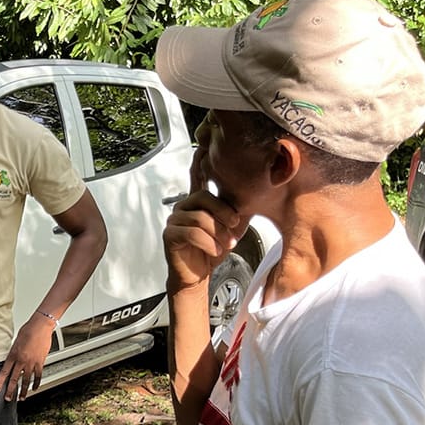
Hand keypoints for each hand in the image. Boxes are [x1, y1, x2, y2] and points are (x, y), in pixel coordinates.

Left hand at [0, 314, 56, 400]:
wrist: (40, 326)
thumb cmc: (28, 331)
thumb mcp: (16, 342)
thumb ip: (14, 353)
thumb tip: (13, 361)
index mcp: (13, 355)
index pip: (4, 372)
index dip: (0, 382)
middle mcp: (21, 360)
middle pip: (14, 379)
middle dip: (10, 390)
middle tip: (8, 399)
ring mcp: (31, 362)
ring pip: (26, 380)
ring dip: (23, 391)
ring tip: (21, 398)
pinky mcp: (40, 362)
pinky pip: (38, 376)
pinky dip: (36, 383)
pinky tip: (34, 388)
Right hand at [163, 150, 245, 290]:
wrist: (198, 276)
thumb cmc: (211, 252)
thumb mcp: (231, 229)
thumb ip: (237, 212)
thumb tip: (254, 196)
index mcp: (197, 202)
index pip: (196, 178)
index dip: (198, 162)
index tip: (202, 148)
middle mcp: (184, 207)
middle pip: (204, 197)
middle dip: (223, 213)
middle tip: (235, 227)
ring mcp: (174, 220)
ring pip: (200, 218)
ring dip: (217, 234)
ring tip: (225, 245)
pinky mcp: (170, 234)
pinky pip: (192, 233)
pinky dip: (207, 243)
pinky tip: (213, 251)